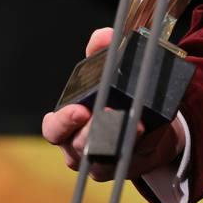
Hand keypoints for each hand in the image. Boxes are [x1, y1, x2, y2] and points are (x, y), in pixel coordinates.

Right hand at [41, 26, 186, 181]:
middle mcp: (78, 147)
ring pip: (102, 159)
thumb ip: (101, 54)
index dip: (62, 122)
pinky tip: (149, 129)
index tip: (79, 110)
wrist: (146, 122)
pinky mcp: (125, 167)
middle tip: (109, 115)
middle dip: (94, 130)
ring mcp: (101, 162)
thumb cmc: (114, 96)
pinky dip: (140, 144)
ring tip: (136, 123)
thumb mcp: (105, 73)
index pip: (53, 129)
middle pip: (78, 144)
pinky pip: (130, 160)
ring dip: (119, 139)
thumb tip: (104, 36)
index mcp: (67, 123)